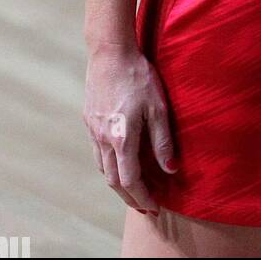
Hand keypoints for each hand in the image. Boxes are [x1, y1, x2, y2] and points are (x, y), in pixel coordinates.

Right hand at [83, 42, 175, 213]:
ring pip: (103, 168)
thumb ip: (163, 141)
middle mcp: (104, 139)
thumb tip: (170, 170)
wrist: (110, 52)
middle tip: (144, 207)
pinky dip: (109, 166)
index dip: (142, 197)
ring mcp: (94, 130)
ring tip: (132, 191)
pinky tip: (119, 163)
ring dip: (117, 184)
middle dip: (129, 197)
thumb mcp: (158, 108)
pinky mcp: (90, 120)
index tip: (154, 207)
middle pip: (113, 181)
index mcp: (122, 139)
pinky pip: (98, 153)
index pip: (130, 181)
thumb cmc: (138, 77)